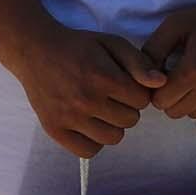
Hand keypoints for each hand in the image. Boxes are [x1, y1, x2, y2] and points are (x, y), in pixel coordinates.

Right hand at [0, 12, 166, 157]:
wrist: (35, 50)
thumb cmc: (79, 46)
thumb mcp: (112, 43)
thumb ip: (139, 62)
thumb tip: (160, 83)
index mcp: (103, 77)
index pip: (142, 100)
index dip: (138, 91)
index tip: (125, 85)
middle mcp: (86, 100)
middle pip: (130, 120)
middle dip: (126, 108)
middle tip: (112, 96)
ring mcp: (69, 117)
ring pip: (113, 138)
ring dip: (112, 125)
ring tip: (101, 110)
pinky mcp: (54, 129)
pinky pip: (87, 151)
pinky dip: (93, 141)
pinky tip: (89, 124)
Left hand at [144, 0, 195, 131]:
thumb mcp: (176, 24)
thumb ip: (152, 50)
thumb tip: (141, 78)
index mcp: (194, 69)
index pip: (159, 101)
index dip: (157, 88)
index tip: (166, 73)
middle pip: (174, 112)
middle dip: (172, 96)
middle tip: (181, 76)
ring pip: (193, 117)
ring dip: (191, 103)